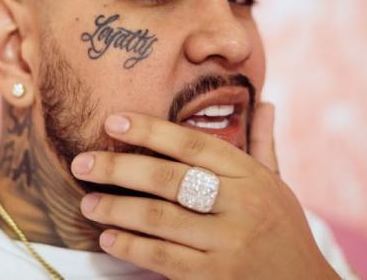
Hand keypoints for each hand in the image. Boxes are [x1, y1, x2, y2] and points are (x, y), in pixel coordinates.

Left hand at [69, 103, 339, 279]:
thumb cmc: (284, 232)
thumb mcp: (278, 186)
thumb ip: (263, 145)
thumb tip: (265, 103)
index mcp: (252, 177)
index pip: (194, 145)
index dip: (150, 130)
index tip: (113, 121)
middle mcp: (242, 206)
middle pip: (170, 179)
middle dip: (120, 168)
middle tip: (82, 162)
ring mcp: (229, 244)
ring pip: (161, 219)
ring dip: (118, 209)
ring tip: (88, 202)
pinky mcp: (215, 277)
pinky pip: (164, 258)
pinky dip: (132, 247)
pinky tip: (108, 238)